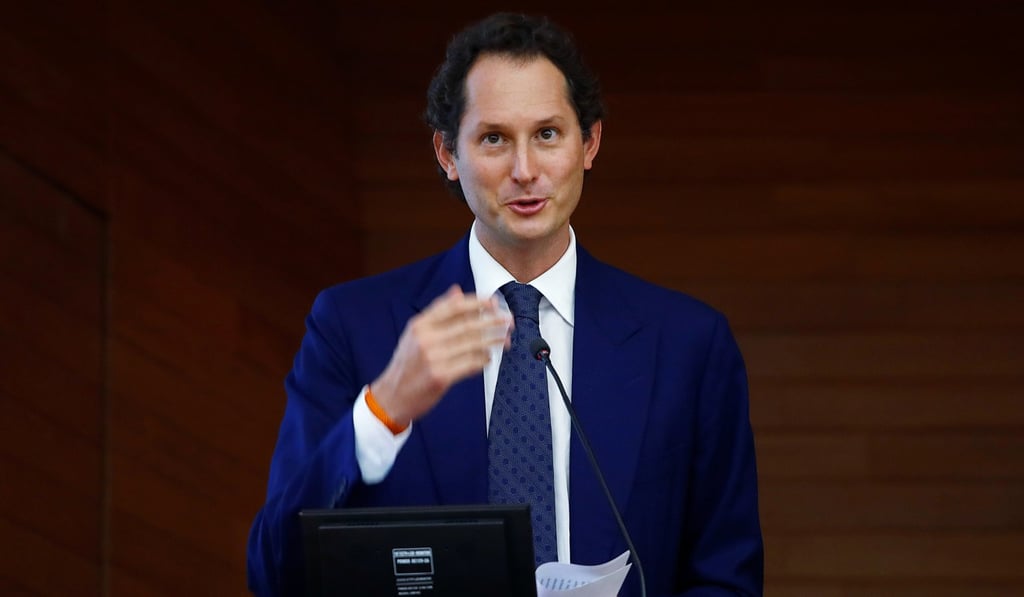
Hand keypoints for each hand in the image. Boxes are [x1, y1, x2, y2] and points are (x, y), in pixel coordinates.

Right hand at [370, 285, 510, 424]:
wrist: (392, 396)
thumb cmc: (407, 364)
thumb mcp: (416, 334)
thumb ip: (437, 313)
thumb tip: (457, 291)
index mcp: (420, 324)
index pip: (453, 306)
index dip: (477, 302)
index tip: (493, 302)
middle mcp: (426, 338)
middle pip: (467, 324)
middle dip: (492, 321)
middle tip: (508, 320)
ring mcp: (433, 358)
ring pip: (472, 344)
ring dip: (493, 341)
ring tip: (505, 339)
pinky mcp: (441, 376)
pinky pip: (470, 364)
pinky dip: (483, 360)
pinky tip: (489, 357)